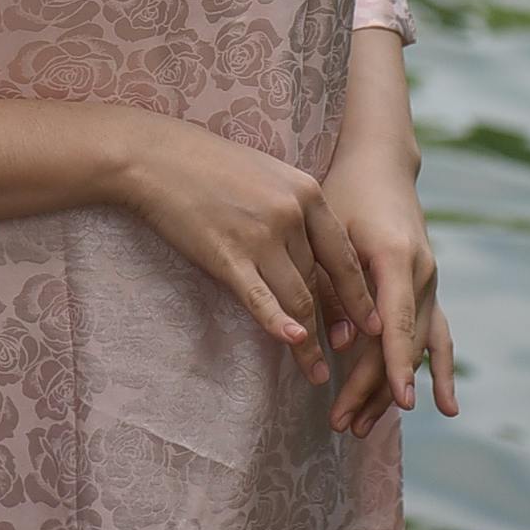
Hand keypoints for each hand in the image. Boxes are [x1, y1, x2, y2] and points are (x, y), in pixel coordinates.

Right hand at [112, 113, 383, 388]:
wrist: (157, 158)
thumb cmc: (210, 164)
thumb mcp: (268, 175)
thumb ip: (296, 210)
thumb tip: (314, 255)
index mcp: (307, 192)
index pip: (343, 255)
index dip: (358, 295)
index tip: (371, 324)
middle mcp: (291, 214)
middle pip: (320, 282)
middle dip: (336, 324)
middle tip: (346, 355)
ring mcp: (260, 236)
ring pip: (297, 298)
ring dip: (310, 341)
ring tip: (318, 371)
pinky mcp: (227, 256)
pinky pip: (261, 299)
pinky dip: (280, 324)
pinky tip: (293, 343)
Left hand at [318, 141, 456, 435]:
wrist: (381, 163)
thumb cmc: (347, 191)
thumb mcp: (330, 230)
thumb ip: (333, 285)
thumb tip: (341, 343)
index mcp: (398, 257)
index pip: (397, 321)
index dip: (397, 363)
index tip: (398, 401)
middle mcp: (422, 273)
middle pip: (401, 344)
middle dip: (374, 388)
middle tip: (341, 424)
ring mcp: (430, 282)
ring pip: (417, 348)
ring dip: (392, 388)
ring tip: (364, 427)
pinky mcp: (427, 288)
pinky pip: (435, 335)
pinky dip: (439, 371)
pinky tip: (446, 407)